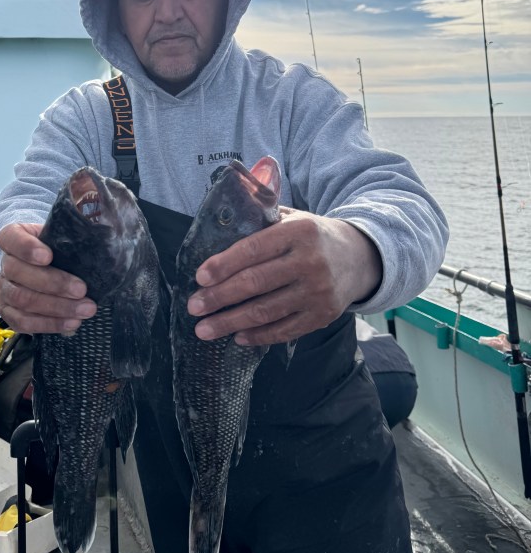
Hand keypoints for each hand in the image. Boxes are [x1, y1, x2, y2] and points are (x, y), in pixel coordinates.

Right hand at [0, 223, 96, 333]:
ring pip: (23, 300)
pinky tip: (72, 322)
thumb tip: (96, 249)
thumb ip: (68, 240)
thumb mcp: (56, 237)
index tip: (48, 255)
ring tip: (84, 309)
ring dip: (57, 307)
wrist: (35, 268)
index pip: (11, 238)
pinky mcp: (7, 313)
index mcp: (11, 238)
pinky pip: (24, 322)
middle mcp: (4, 264)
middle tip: (81, 289)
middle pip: (19, 273)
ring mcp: (3, 290)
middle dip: (54, 283)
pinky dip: (50, 324)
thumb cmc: (52, 250)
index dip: (26, 248)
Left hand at [186, 210, 382, 345]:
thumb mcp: (292, 217)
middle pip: (255, 283)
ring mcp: (318, 292)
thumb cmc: (311, 236)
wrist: (359, 257)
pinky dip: (258, 336)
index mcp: (299, 232)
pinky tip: (237, 336)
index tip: (200, 278)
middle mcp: (310, 262)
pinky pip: (285, 330)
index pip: (253, 249)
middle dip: (219, 298)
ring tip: (204, 329)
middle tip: (194, 307)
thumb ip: (260, 216)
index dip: (224, 265)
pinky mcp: (323, 315)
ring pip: (266, 312)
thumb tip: (219, 219)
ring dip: (231, 323)